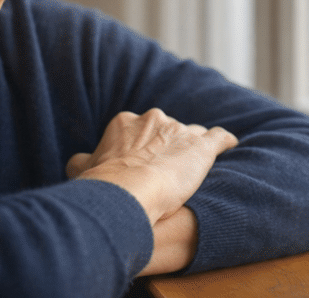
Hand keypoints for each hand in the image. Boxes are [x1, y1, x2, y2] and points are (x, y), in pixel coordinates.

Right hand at [66, 108, 237, 224]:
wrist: (130, 190)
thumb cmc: (105, 182)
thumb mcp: (83, 168)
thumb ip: (83, 160)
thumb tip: (80, 161)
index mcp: (126, 121)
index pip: (140, 129)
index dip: (142, 148)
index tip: (142, 164)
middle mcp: (154, 119)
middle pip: (167, 129)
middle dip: (168, 146)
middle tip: (165, 169)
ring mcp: (180, 130)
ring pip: (191, 134)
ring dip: (192, 148)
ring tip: (193, 167)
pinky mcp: (203, 147)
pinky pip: (220, 138)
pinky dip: (224, 141)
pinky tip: (229, 145)